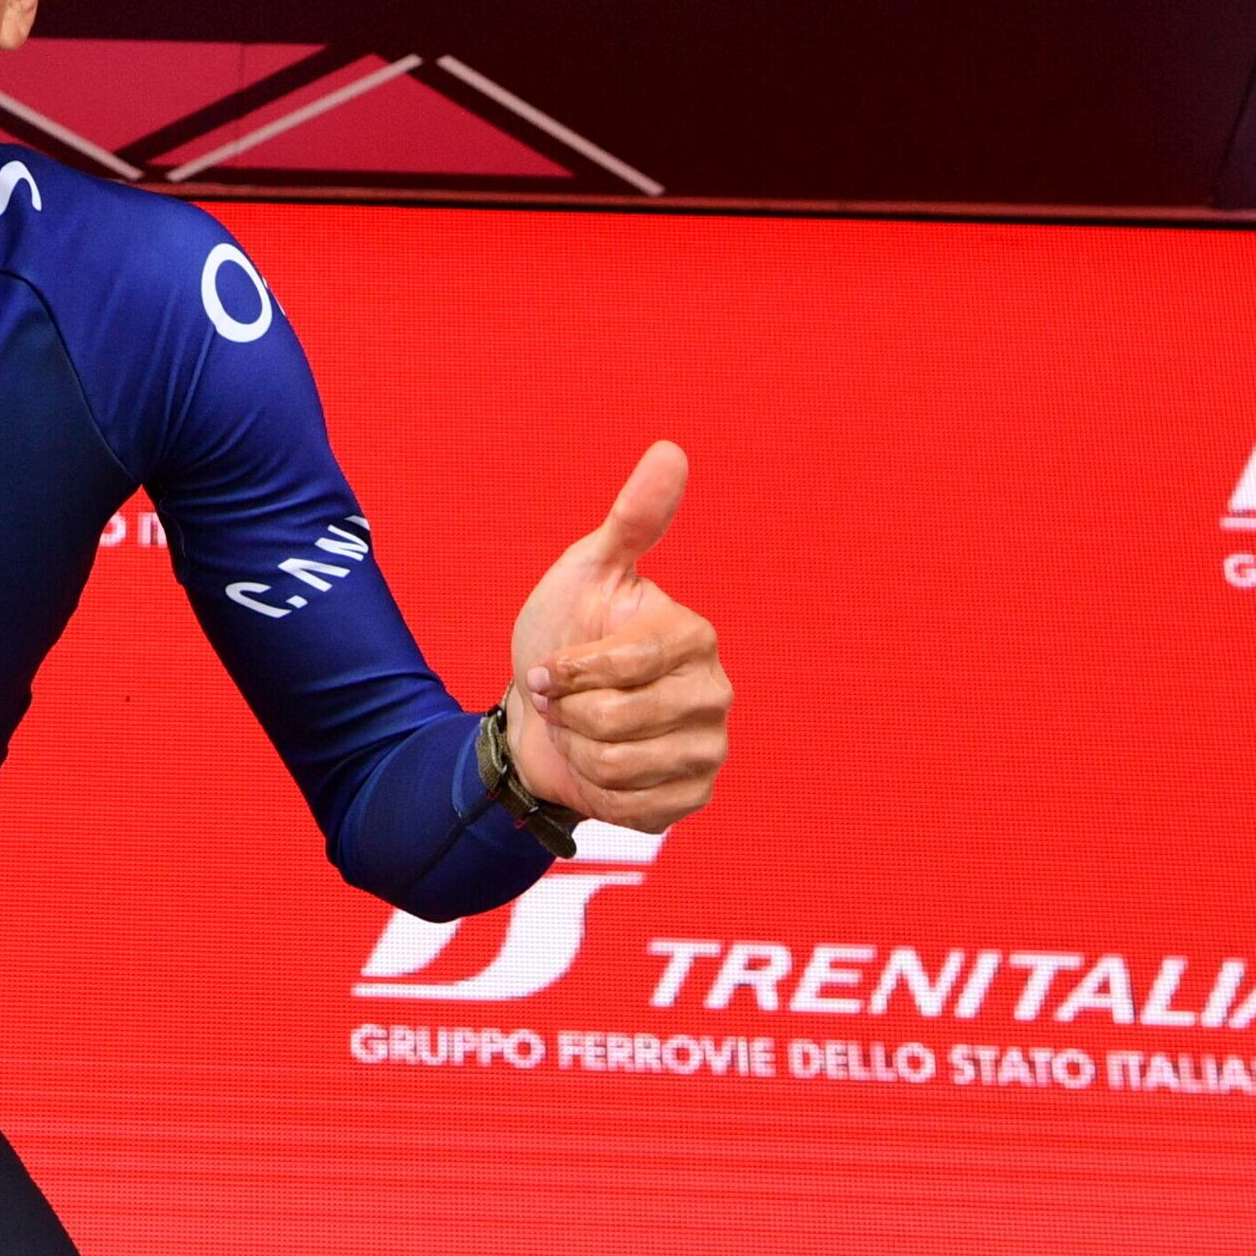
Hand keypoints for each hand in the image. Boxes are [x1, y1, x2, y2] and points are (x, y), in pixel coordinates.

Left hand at [501, 440, 729, 832]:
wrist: (539, 718)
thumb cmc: (563, 636)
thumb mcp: (587, 570)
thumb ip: (632, 519)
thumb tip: (670, 450)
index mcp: (695, 635)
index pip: (626, 664)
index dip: (572, 670)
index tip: (551, 666)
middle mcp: (715, 692)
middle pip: (620, 719)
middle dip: (570, 712)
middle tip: (565, 701)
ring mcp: (709, 749)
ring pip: (619, 765)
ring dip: (578, 749)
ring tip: (581, 730)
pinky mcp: (692, 799)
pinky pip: (631, 806)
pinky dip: (595, 789)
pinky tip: (598, 767)